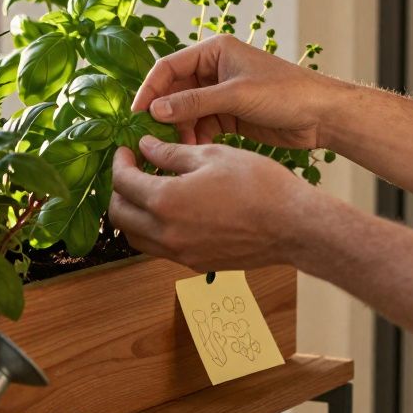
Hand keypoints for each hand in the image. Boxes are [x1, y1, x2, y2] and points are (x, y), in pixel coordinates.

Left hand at [109, 137, 317, 271]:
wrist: (294, 226)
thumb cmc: (259, 186)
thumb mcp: (212, 156)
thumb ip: (170, 154)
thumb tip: (145, 148)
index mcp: (166, 202)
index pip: (123, 183)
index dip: (120, 162)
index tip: (127, 151)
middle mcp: (166, 233)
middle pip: (119, 215)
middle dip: (119, 191)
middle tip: (132, 171)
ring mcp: (180, 253)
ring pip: (135, 238)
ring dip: (133, 214)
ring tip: (150, 192)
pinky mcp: (195, 264)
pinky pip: (159, 249)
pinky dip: (154, 230)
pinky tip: (173, 211)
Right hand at [132, 34, 345, 147]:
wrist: (322, 116)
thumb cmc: (285, 93)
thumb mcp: (236, 96)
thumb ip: (194, 102)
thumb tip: (155, 110)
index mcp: (213, 51)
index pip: (168, 68)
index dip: (149, 91)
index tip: (136, 115)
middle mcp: (213, 69)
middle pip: (174, 91)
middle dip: (163, 115)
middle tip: (151, 139)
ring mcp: (220, 93)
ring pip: (185, 112)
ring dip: (179, 130)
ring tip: (175, 150)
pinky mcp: (228, 115)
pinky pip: (200, 126)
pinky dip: (194, 139)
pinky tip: (193, 152)